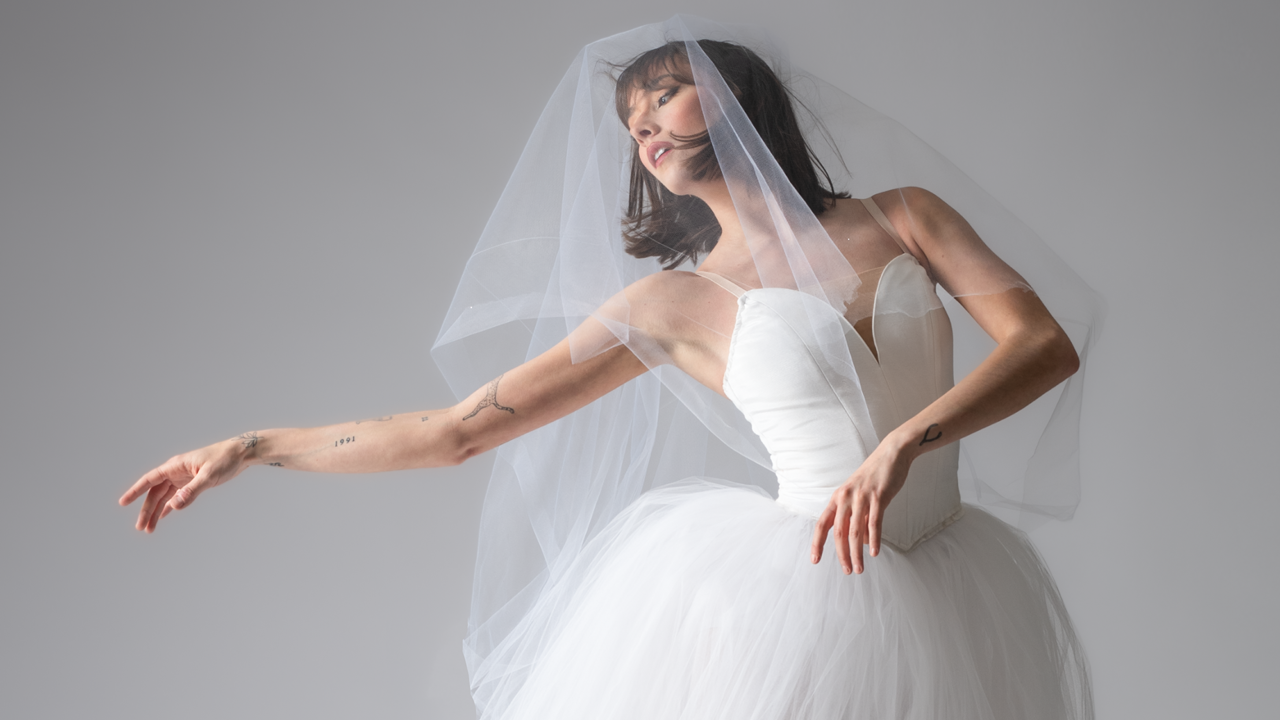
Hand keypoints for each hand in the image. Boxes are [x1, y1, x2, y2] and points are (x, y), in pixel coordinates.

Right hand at [119, 436, 249, 532]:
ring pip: (164, 497)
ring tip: (149, 529)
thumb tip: (174, 505)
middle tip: (141, 528)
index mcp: (176, 465)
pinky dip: (168, 507)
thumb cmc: (225, 460)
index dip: (136, 491)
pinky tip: (162, 517)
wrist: (241, 454)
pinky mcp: (192, 482)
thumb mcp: (209, 476)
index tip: (123, 502)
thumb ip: (192, 491)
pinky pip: (175, 496)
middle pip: (155, 492)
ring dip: (156, 512)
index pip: (150, 479)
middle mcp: (176, 471)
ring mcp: (183, 477)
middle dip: (147, 510)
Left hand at [810, 436, 912, 573]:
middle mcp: (846, 497)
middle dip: (841, 555)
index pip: (822, 524)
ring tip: (859, 568)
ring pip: (855, 532)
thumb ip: (858, 517)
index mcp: (838, 497)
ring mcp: (861, 497)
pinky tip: (874, 553)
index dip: (817, 543)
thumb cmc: (875, 476)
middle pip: (838, 533)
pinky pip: (875, 523)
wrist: (892, 454)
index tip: (815, 560)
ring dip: (856, 553)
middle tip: (847, 571)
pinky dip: (874, 540)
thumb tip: (860, 542)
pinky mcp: (878, 496)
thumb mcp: (859, 496)